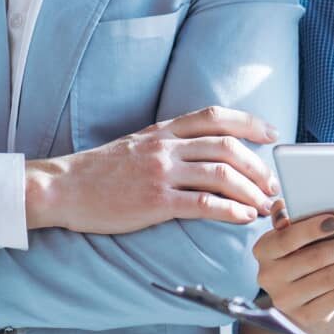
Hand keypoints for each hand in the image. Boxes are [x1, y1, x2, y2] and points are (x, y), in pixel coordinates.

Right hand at [25, 106, 277, 233]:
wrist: (61, 187)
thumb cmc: (101, 171)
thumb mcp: (139, 143)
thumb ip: (172, 143)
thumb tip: (208, 151)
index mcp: (164, 130)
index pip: (216, 116)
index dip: (249, 122)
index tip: (272, 134)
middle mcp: (166, 147)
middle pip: (227, 147)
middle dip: (258, 166)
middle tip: (273, 184)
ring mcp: (160, 173)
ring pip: (220, 174)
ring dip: (250, 190)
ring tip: (265, 205)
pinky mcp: (154, 201)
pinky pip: (202, 203)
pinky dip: (229, 210)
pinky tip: (243, 218)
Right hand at [253, 204, 333, 333]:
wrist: (302, 294)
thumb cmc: (302, 251)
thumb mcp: (294, 235)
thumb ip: (292, 221)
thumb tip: (281, 206)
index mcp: (263, 250)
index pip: (286, 238)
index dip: (311, 229)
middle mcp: (268, 276)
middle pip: (315, 259)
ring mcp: (286, 300)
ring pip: (330, 278)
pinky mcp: (306, 316)